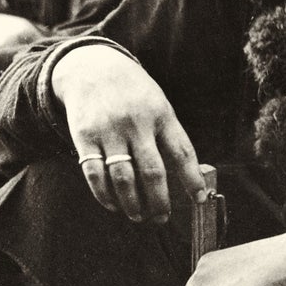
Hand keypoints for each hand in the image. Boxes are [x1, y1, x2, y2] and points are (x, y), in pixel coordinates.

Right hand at [54, 45, 204, 223]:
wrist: (93, 67)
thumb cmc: (134, 94)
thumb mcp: (158, 105)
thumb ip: (170, 136)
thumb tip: (189, 177)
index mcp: (161, 114)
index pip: (182, 152)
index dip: (192, 178)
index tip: (200, 199)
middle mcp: (136, 123)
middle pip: (153, 171)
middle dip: (159, 201)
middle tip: (161, 218)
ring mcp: (109, 130)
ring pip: (123, 177)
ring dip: (132, 203)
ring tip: (137, 216)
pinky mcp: (85, 136)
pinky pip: (94, 173)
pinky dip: (104, 194)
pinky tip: (112, 204)